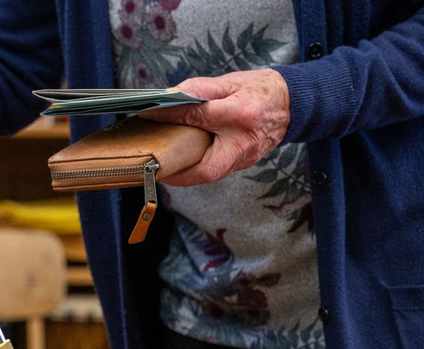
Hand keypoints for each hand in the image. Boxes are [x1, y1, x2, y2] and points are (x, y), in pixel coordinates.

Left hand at [139, 69, 290, 186]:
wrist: (292, 103)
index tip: (148, 114)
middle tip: (154, 165)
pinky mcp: (244, 164)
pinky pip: (217, 171)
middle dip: (178, 172)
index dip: (170, 116)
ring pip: (210, 174)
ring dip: (185, 174)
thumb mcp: (229, 82)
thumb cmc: (259, 90)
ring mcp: (246, 157)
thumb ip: (198, 89)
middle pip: (206, 168)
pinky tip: (182, 161)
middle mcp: (244, 141)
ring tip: (163, 164)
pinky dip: (197, 169)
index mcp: (241, 114)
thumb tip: (167, 97)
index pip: (198, 117)